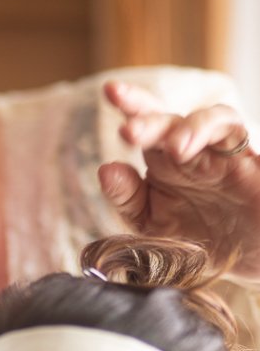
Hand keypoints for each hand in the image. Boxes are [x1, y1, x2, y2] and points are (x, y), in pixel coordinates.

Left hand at [99, 80, 259, 277]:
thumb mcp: (153, 225)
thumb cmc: (200, 239)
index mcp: (165, 162)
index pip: (145, 127)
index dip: (130, 106)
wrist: (247, 258)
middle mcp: (191, 150)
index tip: (109, 91)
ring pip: (206, 118)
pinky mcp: (249, 158)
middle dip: (146, 116)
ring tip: (173, 149)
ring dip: (185, 128)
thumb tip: (105, 169)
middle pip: (168, 119)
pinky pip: (232, 129)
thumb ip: (128, 199)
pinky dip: (210, 131)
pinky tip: (190, 148)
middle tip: (128, 131)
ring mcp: (221, 152)